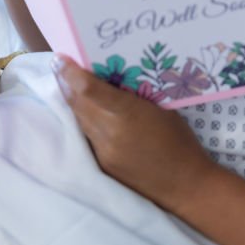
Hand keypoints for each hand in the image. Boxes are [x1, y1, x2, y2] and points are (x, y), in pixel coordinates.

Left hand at [50, 54, 217, 210]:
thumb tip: (113, 84)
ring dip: (74, 103)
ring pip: (80, 121)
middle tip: (61, 68)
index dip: (70, 73)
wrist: (184, 184)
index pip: (89, 90)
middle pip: (78, 104)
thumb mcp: (161, 109)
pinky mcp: (102, 166)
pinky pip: (88, 137)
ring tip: (70, 86)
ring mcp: (103, 152)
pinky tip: (88, 113)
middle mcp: (109, 133)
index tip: (59, 60)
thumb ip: (133, 98)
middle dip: (66, 84)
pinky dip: (85, 121)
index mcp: (128, 114)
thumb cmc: (180, 141)